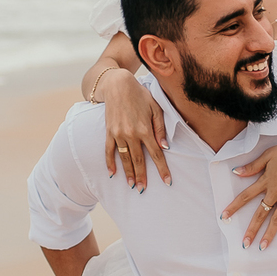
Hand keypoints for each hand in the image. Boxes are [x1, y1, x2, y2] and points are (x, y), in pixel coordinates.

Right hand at [100, 70, 170, 189]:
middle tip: (144, 190)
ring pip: (124, 158)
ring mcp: (118, 134)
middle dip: (143, 176)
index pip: (156, 154)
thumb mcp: (155, 108)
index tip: (167, 182)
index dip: (162, 169)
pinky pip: (108, 151)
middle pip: (139, 160)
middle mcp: (131, 134)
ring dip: (128, 173)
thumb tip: (165, 147)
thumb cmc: (140, 95)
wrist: (117, 85)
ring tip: (132, 185)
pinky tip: (113, 173)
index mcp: (145, 129)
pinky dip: (110, 163)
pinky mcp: (108, 132)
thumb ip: (160, 129)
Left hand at [221, 136, 276, 248]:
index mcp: (266, 182)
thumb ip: (253, 166)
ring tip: (263, 247)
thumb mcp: (268, 156)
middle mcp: (275, 194)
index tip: (224, 217)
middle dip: (251, 230)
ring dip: (270, 234)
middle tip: (244, 244)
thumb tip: (237, 171)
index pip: (246, 196)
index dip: (234, 206)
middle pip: (260, 214)